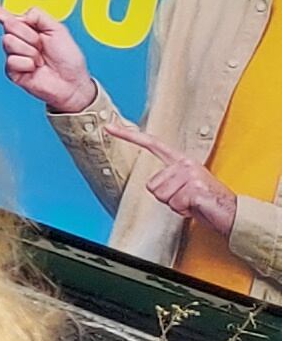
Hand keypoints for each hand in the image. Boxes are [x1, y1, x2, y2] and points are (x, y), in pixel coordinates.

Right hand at [0, 0, 96, 114]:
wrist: (71, 83)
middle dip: (30, 35)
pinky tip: (36, 69)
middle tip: (43, 46)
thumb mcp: (58, 29)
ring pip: (10, 42)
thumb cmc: (68, 57)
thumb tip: (18, 17)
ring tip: (41, 60)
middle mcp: (15, 39)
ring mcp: (11, 55)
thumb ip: (38, 15)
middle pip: (9, 26)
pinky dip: (28, 64)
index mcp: (24, 27)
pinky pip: (13, 60)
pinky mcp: (10, 70)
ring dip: (30, 51)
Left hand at [109, 122, 246, 242]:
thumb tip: (154, 185)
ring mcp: (190, 175)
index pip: (152, 144)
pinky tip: (196, 207)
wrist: (232, 213)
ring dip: (175, 205)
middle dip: (167, 198)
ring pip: (161, 196)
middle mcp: (185, 164)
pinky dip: (183, 211)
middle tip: (186, 200)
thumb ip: (170, 180)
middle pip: (152, 185)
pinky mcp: (195, 188)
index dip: (129, 136)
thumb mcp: (185, 186)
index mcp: (181, 161)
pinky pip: (174, 204)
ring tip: (192, 203)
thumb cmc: (208, 202)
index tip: (109, 127)